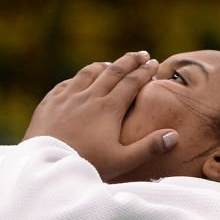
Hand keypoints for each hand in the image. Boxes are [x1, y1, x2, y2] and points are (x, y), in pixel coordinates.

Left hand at [23, 51, 178, 180]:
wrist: (44, 165)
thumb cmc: (86, 165)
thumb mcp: (121, 161)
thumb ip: (149, 148)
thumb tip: (174, 135)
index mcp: (108, 108)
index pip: (131, 83)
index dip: (144, 72)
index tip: (155, 63)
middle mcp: (88, 97)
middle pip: (112, 72)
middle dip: (129, 61)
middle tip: (141, 54)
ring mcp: (66, 99)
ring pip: (87, 74)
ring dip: (102, 66)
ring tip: (111, 64)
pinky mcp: (48, 104)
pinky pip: (65, 85)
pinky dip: (76, 79)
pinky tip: (77, 80)